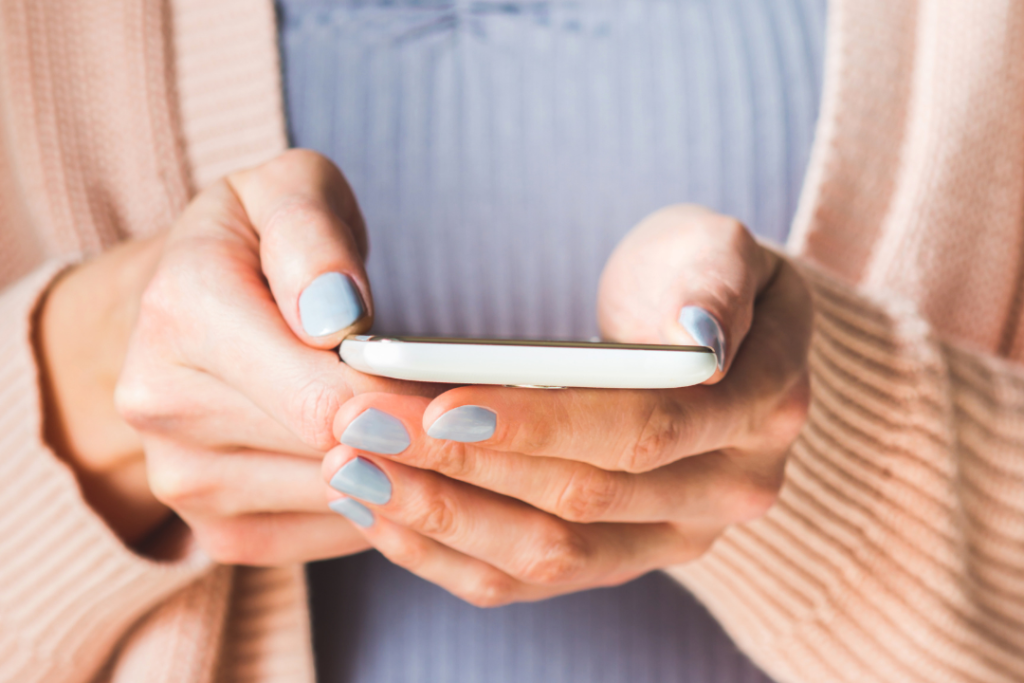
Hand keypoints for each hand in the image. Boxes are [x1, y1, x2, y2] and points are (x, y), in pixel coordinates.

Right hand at [39, 150, 439, 560]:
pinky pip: (326, 537)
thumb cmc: (258, 241)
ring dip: (402, 475)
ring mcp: (181, 478)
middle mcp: (162, 404)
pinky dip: (377, 508)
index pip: (320, 396)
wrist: (186, 307)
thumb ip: (312, 235)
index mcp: (182, 311)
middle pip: (333, 452)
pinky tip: (392, 464)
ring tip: (427, 427)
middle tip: (463, 409)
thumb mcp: (288, 192)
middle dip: (413, 434)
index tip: (463, 396)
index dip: (407, 403)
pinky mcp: (211, 528)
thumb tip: (336, 315)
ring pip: (339, 501)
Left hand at [318, 205, 811, 604]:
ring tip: (350, 470)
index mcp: (760, 409)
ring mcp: (671, 537)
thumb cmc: (699, 278)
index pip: (642, 427)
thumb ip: (712, 286)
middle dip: (463, 467)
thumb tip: (696, 339)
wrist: (711, 338)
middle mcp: (725, 492)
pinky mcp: (618, 558)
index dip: (540, 422)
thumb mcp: (717, 253)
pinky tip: (378, 510)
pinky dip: (446, 553)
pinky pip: (528, 580)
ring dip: (440, 519)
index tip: (441, 402)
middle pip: (582, 501)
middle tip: (362, 427)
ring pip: (548, 557)